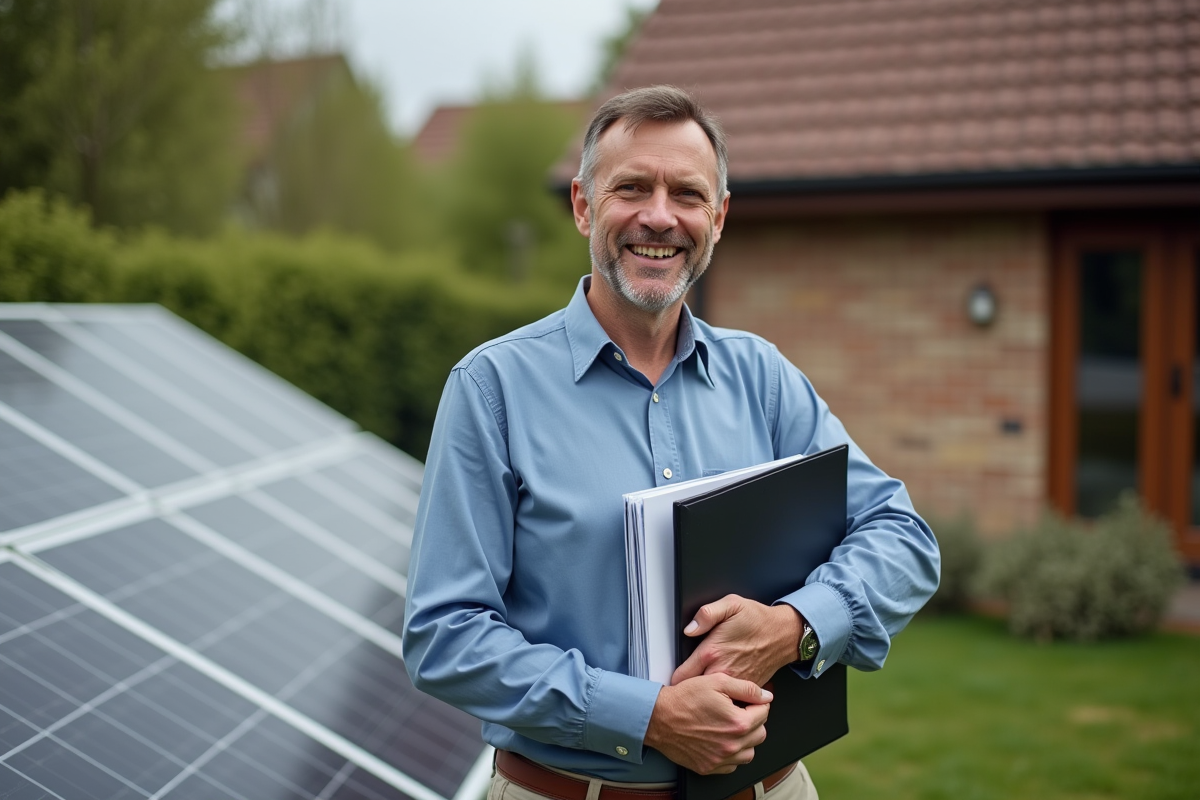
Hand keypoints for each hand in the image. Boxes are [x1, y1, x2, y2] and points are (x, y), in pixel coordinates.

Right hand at [645, 673, 771, 774]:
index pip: (764, 713)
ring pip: (749, 753)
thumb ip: (746, 688)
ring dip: (746, 740)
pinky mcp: (709, 767)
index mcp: (737, 723)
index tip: (749, 701)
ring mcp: (721, 759)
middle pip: (760, 734)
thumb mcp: (717, 681)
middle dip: (754, 721)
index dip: (758, 703)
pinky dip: (732, 754)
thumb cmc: (684, 699)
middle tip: (739, 711)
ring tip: (732, 727)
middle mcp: (732, 744)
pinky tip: (721, 740)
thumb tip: (766, 695)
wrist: (659, 717)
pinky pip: (732, 765)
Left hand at [671, 594, 801, 687]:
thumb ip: (706, 614)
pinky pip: (730, 701)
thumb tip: (689, 629)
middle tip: (683, 689)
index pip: (681, 677)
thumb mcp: (731, 604)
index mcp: (712, 652)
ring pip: (712, 700)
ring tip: (701, 693)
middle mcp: (723, 671)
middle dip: (687, 692)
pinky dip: (724, 700)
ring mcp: (736, 683)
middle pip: (694, 692)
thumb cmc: (756, 619)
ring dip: (705, 698)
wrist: (784, 634)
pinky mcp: (747, 690)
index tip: (669, 681)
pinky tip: (721, 694)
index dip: (672, 680)